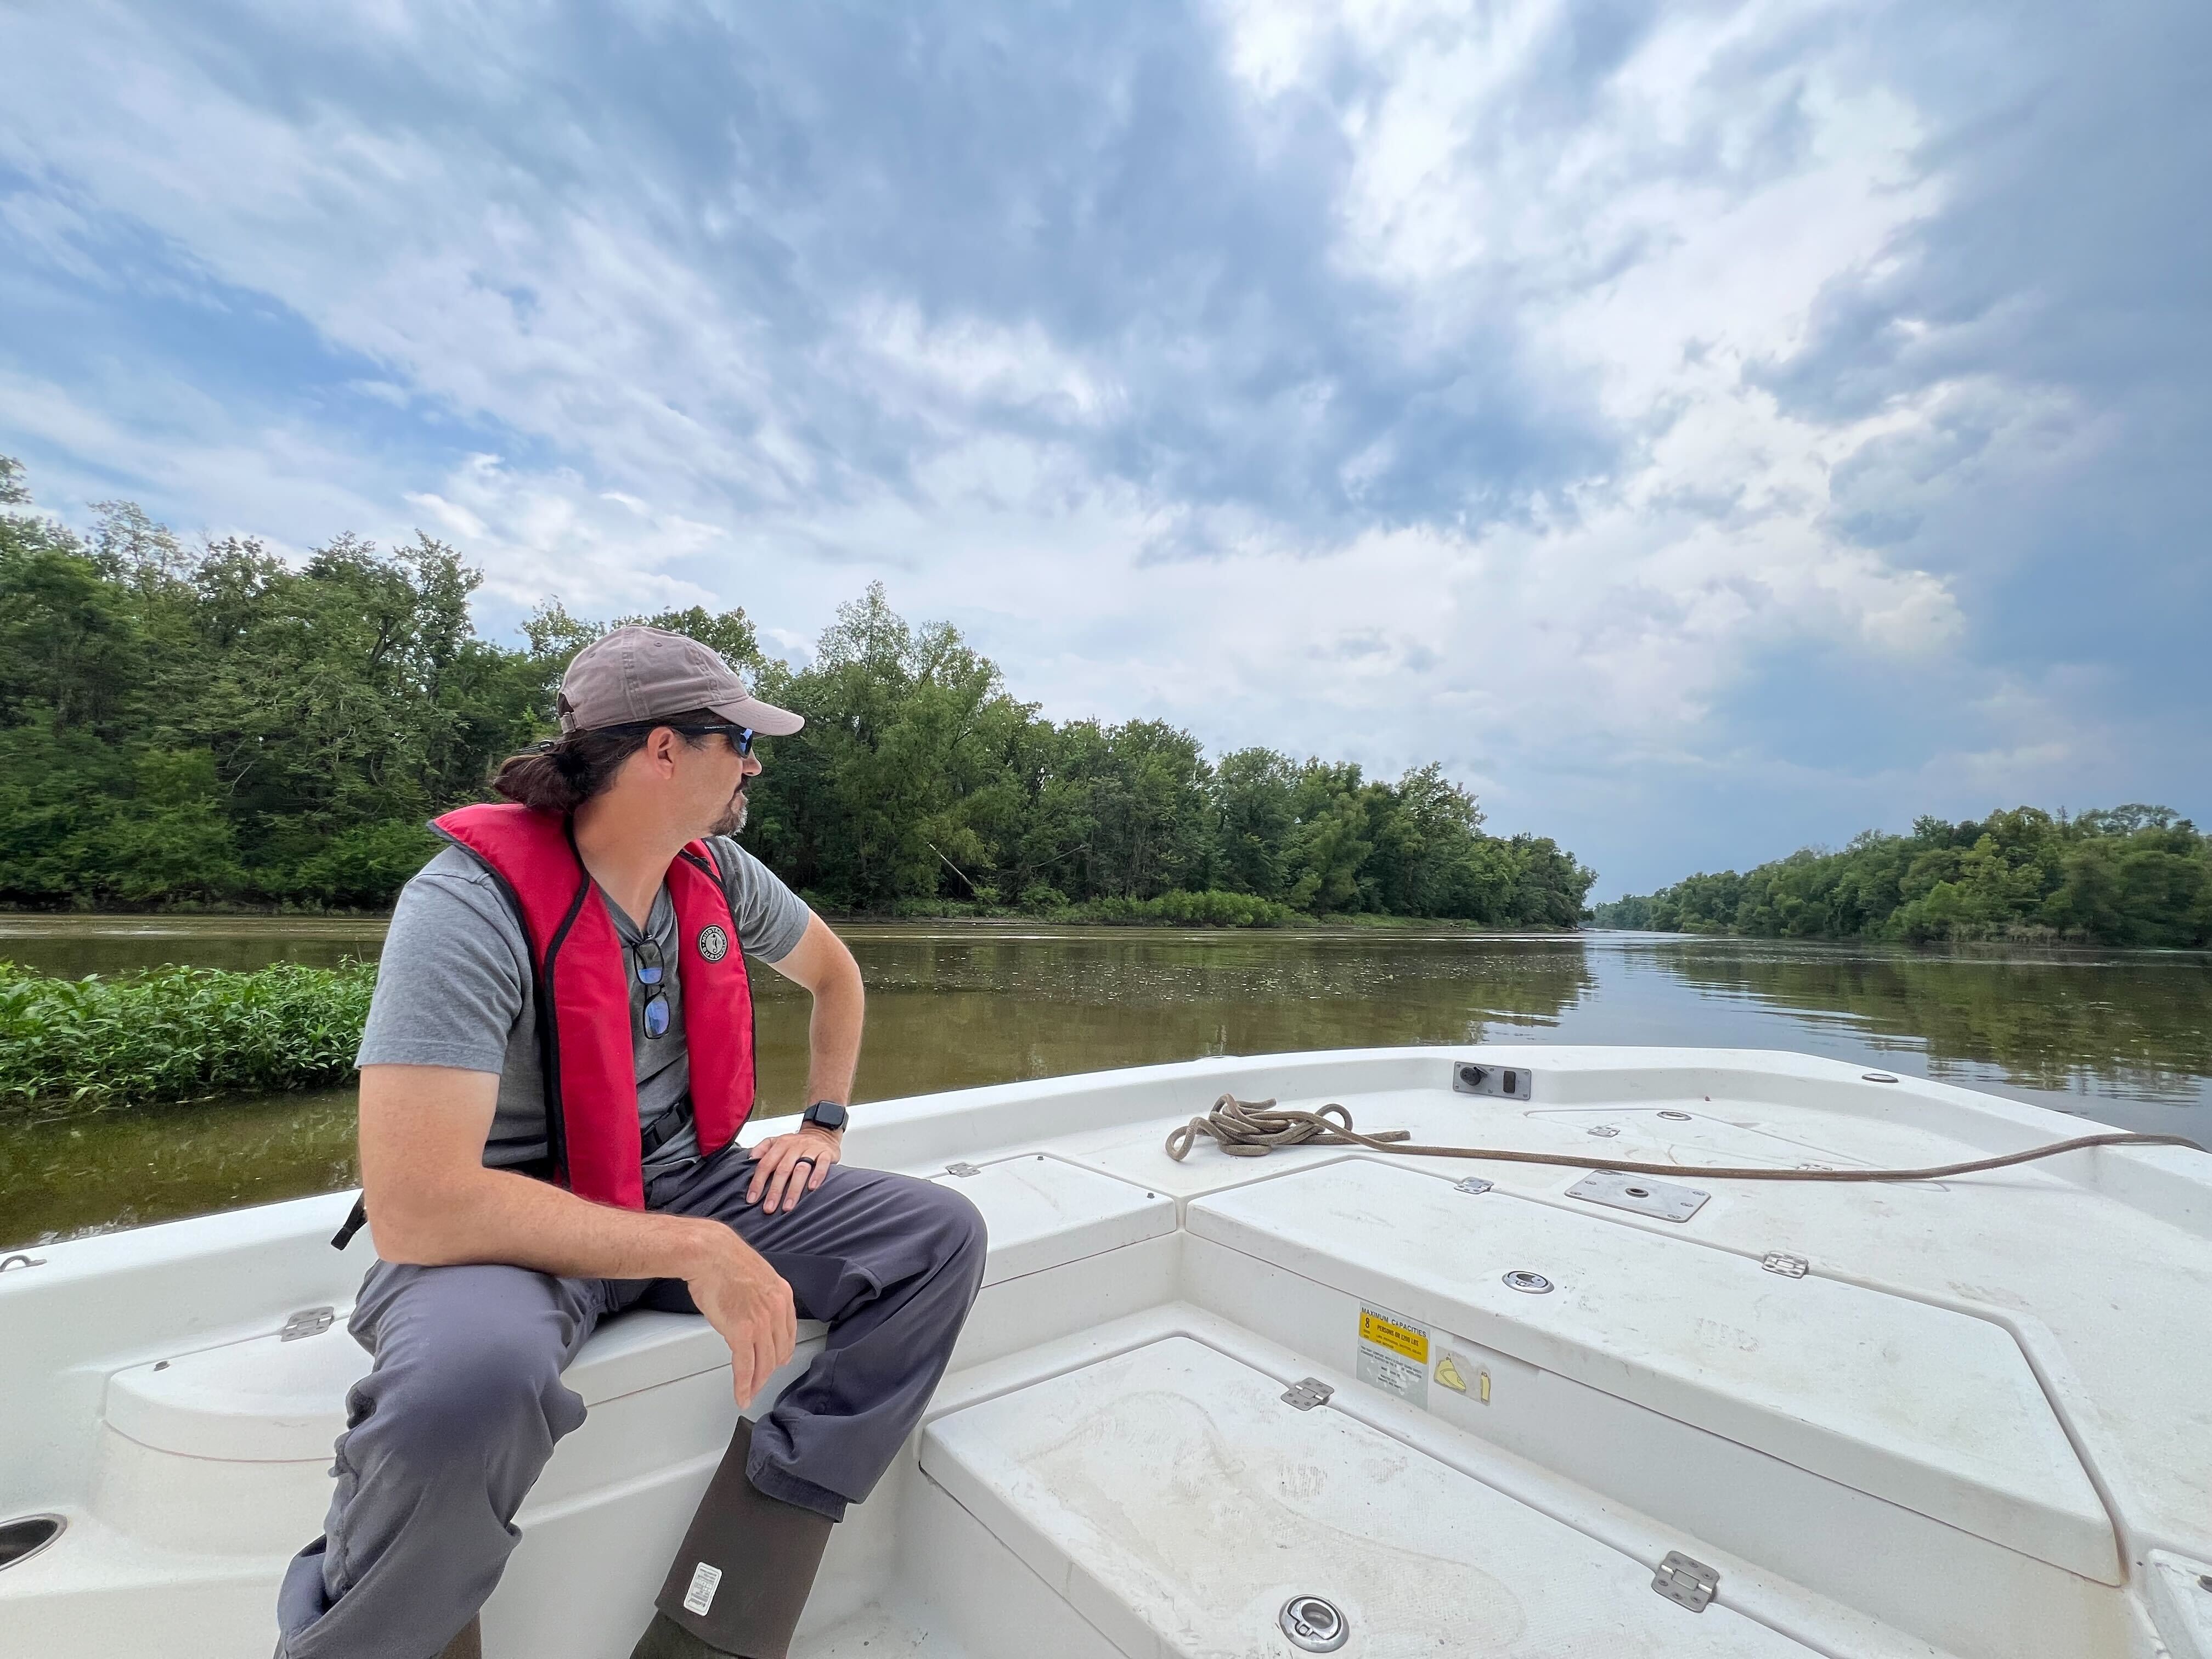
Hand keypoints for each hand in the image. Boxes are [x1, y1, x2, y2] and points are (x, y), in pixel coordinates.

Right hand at [684, 1226, 796, 1404]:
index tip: (777, 1363)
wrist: (709, 1253)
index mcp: (783, 1295)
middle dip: (769, 1371)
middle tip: (760, 1382)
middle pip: (778, 1352)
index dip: (782, 1353)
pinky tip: (742, 1394)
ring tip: (750, 1393)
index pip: (788, 1334)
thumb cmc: (723, 1260)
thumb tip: (752, 1312)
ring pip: (764, 1363)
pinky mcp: (742, 1332)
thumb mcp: (755, 1276)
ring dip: (757, 1382)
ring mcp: (761, 1323)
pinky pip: (746, 1367)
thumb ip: (761, 1297)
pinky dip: (744, 1385)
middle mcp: (777, 1310)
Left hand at [746, 1125, 842, 1214]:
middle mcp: (794, 1147)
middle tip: (769, 1208)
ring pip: (801, 1169)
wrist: (821, 1132)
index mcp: (780, 1144)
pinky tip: (812, 1188)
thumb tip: (749, 1159)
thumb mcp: (777, 1141)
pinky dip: (817, 1176)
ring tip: (788, 1206)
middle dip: (775, 1191)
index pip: (765, 1164)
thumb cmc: (797, 1142)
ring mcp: (811, 1149)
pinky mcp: (826, 1153)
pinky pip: (822, 1164)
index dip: (758, 1182)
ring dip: (794, 1189)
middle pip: (782, 1170)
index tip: (752, 1198)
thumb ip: (762, 1149)